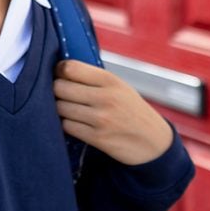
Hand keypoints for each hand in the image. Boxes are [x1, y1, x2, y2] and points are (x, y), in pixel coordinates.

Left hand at [53, 60, 172, 165]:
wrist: (153, 142)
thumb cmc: (131, 110)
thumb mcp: (119, 87)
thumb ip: (93, 78)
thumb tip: (59, 70)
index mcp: (110, 80)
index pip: (70, 68)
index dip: (59, 70)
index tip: (59, 75)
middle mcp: (105, 97)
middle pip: (60, 87)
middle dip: (56, 90)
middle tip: (62, 94)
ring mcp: (101, 118)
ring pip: (60, 107)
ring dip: (60, 108)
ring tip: (69, 109)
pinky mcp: (98, 138)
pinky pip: (67, 126)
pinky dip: (67, 124)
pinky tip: (75, 123)